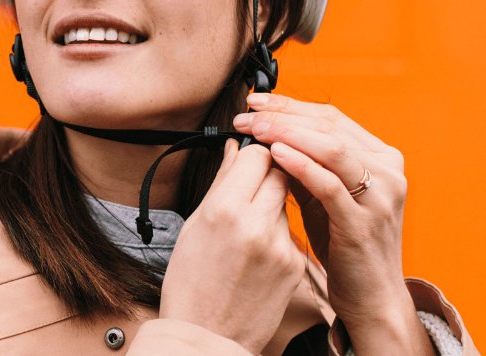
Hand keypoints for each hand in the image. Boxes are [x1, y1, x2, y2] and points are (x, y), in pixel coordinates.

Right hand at [159, 142, 303, 352]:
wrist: (207, 336)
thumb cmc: (190, 282)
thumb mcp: (195, 226)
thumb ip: (222, 182)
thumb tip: (235, 149)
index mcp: (224, 210)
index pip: (257, 156)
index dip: (253, 153)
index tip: (248, 158)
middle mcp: (257, 224)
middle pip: (279, 172)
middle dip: (267, 171)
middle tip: (250, 184)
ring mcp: (281, 246)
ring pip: (286, 200)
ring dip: (271, 201)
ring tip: (248, 226)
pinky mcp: (295, 265)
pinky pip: (290, 231)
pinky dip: (277, 231)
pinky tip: (257, 251)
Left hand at [232, 93, 433, 354]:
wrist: (371, 296)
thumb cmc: (344, 243)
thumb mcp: (323, 195)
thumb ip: (302, 163)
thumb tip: (263, 133)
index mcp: (380, 157)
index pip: (331, 117)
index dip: (290, 105)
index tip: (255, 102)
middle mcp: (386, 171)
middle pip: (330, 126)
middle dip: (283, 116)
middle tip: (247, 115)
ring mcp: (380, 196)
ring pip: (332, 148)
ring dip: (288, 133)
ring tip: (256, 129)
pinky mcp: (364, 222)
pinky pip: (330, 185)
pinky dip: (301, 165)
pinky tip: (276, 154)